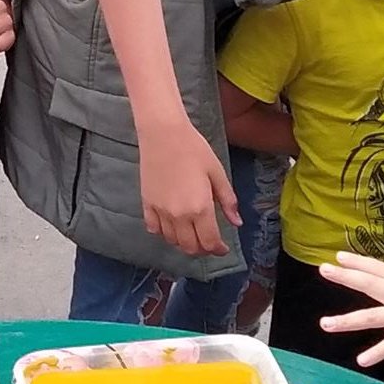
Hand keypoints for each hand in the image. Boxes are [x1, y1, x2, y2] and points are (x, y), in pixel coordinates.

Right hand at [139, 122, 237, 260]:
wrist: (163, 134)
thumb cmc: (194, 149)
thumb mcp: (217, 173)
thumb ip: (227, 201)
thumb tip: (237, 222)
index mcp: (200, 208)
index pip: (209, 242)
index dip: (218, 250)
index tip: (223, 248)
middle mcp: (179, 215)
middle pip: (190, 247)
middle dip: (202, 249)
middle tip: (209, 242)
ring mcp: (160, 211)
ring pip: (172, 241)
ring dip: (184, 242)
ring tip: (192, 233)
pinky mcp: (147, 204)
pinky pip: (154, 228)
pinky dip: (164, 232)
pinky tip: (171, 225)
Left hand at [318, 242, 383, 366]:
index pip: (380, 270)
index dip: (360, 262)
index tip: (339, 256)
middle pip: (370, 283)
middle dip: (345, 277)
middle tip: (323, 269)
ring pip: (372, 316)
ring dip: (347, 320)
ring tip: (324, 324)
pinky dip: (377, 352)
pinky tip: (361, 361)